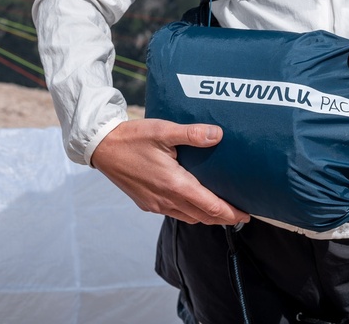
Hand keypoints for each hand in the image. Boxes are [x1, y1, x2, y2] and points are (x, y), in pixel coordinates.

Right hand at [90, 118, 249, 225]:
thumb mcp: (163, 130)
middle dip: (222, 218)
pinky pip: (174, 213)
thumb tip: (218, 135)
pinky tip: (191, 201)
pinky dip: (189, 213)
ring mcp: (155, 204)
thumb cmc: (132, 137)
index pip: (210, 206)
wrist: (101, 147)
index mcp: (174, 184)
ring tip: (219, 209)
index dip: (230, 213)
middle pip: (202, 217)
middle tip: (240, 214)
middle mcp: (166, 200)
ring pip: (188, 218)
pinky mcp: (146, 203)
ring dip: (206, 216)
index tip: (247, 215)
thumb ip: (192, 134)